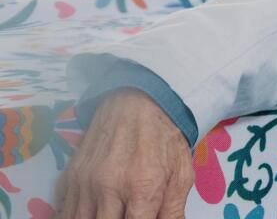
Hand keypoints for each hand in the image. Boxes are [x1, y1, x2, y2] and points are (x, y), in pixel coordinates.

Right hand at [55, 88, 194, 217]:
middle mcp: (109, 188)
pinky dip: (78, 216)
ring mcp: (85, 183)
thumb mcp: (181, 173)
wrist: (137, 101)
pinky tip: (95, 212)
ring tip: (113, 211)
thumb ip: (174, 210)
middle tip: (127, 215)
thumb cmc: (164, 137)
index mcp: (143, 188)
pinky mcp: (70, 177)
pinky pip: (65, 212)